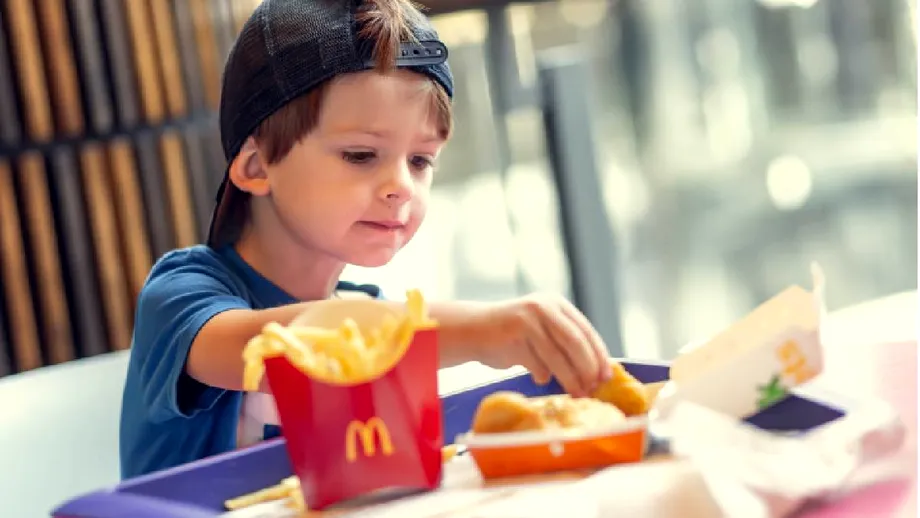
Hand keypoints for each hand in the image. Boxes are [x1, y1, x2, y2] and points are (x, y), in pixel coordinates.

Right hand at [471, 293, 611, 396]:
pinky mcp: (513, 335)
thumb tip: (596, 371)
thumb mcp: (542, 328)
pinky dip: (542, 375)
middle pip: (575, 342)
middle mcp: (543, 307)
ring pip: (556, 356)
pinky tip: (540, 379)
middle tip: (593, 388)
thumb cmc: (514, 334)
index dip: (598, 355)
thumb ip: (564, 341)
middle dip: (587, 368)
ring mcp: (527, 320)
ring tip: (577, 393)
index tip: (606, 376)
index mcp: (556, 304)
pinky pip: (536, 364)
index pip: (585, 331)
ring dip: (570, 379)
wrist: (474, 329)